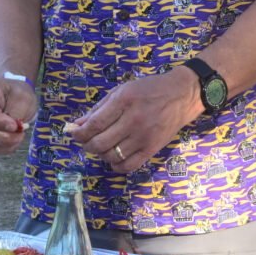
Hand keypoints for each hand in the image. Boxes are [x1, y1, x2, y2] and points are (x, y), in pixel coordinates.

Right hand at [0, 74, 37, 153]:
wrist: (9, 92)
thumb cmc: (17, 93)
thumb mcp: (23, 98)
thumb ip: (16, 114)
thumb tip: (10, 132)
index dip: (0, 122)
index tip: (17, 127)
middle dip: (3, 136)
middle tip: (21, 136)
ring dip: (1, 144)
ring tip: (18, 140)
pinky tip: (10, 146)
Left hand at [63, 69, 200, 172]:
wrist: (182, 95)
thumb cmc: (150, 89)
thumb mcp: (122, 90)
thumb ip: (99, 108)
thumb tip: (78, 125)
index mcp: (124, 101)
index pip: (94, 124)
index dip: (79, 133)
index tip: (73, 133)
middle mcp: (133, 120)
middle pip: (100, 143)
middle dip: (87, 145)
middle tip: (87, 140)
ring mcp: (144, 136)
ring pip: (111, 156)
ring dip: (101, 154)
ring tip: (102, 146)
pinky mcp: (152, 149)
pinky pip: (128, 165)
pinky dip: (116, 165)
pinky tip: (115, 157)